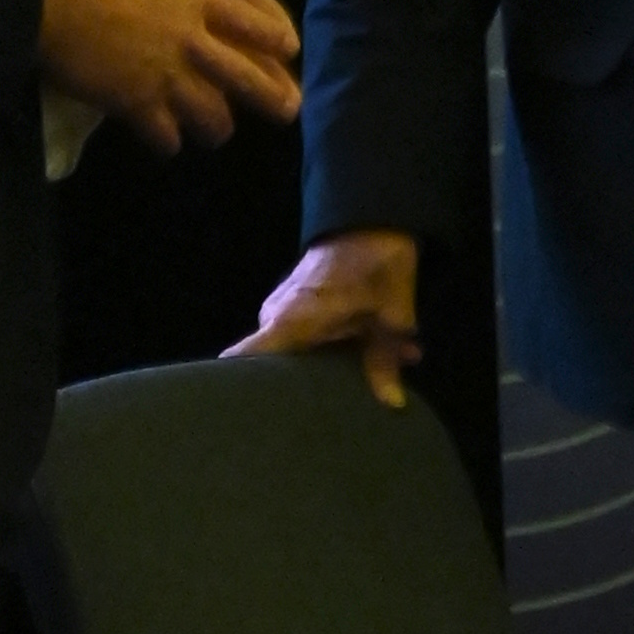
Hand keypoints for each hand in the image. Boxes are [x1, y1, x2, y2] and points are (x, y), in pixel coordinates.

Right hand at [36, 0, 300, 156]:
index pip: (245, 16)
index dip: (270, 34)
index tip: (290, 49)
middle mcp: (189, 37)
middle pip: (245, 74)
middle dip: (270, 95)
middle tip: (288, 111)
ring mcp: (166, 74)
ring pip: (210, 112)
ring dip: (214, 125)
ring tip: (214, 134)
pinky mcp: (135, 104)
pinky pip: (163, 133)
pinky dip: (167, 142)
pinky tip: (165, 146)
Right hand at [230, 231, 423, 407]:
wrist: (371, 217)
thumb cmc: (375, 266)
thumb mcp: (389, 316)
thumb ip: (383, 361)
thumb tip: (393, 403)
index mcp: (289, 323)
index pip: (241, 361)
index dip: (241, 392)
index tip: (255, 415)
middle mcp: (275, 318)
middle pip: (274, 366)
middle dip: (307, 386)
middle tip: (335, 403)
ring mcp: (282, 308)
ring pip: (297, 350)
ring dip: (330, 362)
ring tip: (369, 374)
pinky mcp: (296, 302)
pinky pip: (306, 334)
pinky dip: (333, 345)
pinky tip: (368, 351)